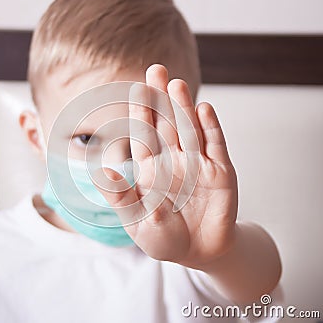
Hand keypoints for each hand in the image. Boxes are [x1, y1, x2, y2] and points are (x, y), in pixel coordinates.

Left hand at [97, 64, 237, 268]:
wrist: (199, 253)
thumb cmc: (164, 238)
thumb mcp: (137, 220)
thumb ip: (121, 196)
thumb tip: (101, 171)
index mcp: (152, 169)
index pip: (145, 135)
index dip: (142, 112)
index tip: (137, 88)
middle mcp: (174, 160)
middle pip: (167, 124)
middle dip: (161, 98)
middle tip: (156, 69)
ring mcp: (199, 164)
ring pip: (190, 129)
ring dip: (183, 107)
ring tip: (176, 84)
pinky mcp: (221, 173)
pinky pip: (215, 146)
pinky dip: (210, 128)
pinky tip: (203, 109)